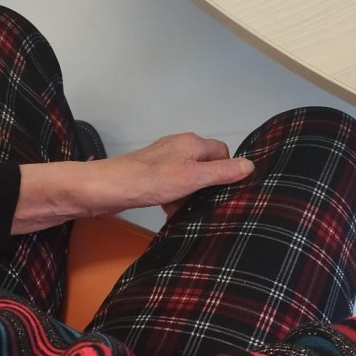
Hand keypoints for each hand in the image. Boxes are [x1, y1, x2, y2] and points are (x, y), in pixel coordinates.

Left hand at [80, 134, 253, 216]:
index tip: (223, 191)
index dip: (226, 172)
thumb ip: (221, 172)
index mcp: (191, 143)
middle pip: (205, 166)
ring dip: (188, 196)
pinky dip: (173, 198)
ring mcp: (163, 160)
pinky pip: (171, 185)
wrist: (106, 189)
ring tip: (184, 211)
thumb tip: (249, 165)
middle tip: (204, 206)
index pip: (222, 152)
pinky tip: (169, 211)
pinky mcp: (150, 174)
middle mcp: (178, 147)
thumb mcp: (193, 178)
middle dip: (206, 187)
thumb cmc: (149, 181)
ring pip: (188, 178)